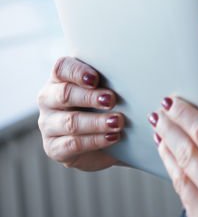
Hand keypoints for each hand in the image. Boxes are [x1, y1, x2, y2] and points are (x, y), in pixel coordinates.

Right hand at [37, 56, 123, 171]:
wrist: (100, 142)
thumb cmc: (102, 106)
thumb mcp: (104, 88)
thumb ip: (108, 79)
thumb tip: (131, 71)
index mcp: (59, 79)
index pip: (61, 69)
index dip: (77, 72)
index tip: (95, 78)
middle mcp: (48, 100)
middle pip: (64, 94)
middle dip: (90, 97)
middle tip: (112, 100)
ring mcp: (48, 125)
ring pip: (70, 122)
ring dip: (96, 122)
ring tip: (117, 122)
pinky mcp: (53, 148)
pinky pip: (72, 144)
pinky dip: (95, 140)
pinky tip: (112, 137)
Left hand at [150, 97, 197, 216]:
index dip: (185, 116)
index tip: (172, 103)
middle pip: (188, 157)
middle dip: (170, 132)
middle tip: (160, 115)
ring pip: (181, 182)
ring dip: (169, 156)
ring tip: (163, 136)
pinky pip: (188, 203)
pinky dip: (181, 180)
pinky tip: (177, 163)